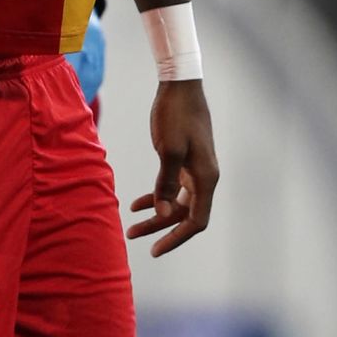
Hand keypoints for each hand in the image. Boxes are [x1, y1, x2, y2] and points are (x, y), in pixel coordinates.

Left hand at [127, 80, 218, 256]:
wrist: (179, 86)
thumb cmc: (176, 115)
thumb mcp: (169, 150)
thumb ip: (165, 184)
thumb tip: (162, 214)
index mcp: (206, 178)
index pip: (196, 221)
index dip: (176, 238)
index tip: (155, 250)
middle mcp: (204, 177)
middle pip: (184, 215)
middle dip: (159, 228)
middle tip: (131, 235)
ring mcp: (195, 170)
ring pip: (176, 203)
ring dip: (155, 214)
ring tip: (130, 225)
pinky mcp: (185, 161)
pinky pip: (172, 188)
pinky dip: (156, 196)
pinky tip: (135, 204)